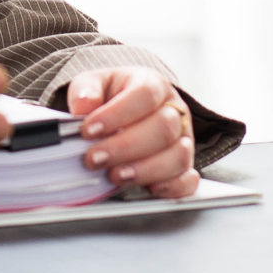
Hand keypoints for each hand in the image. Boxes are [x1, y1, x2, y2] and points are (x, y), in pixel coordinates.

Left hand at [68, 68, 197, 198]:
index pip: (145, 95)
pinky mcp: (185, 167)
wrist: (126, 114)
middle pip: (164, 127)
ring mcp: (183, 140)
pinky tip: (149, 189)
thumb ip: (86, 90)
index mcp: (154, 85)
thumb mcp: (95, 84)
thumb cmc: (113, 98)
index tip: (88, 130)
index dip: (117, 114)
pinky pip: (189, 180)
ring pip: (178, 156)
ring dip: (144, 170)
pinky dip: (171, 187)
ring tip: (114, 176)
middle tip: (95, 158)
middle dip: (126, 147)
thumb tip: (83, 103)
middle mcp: (175, 111)